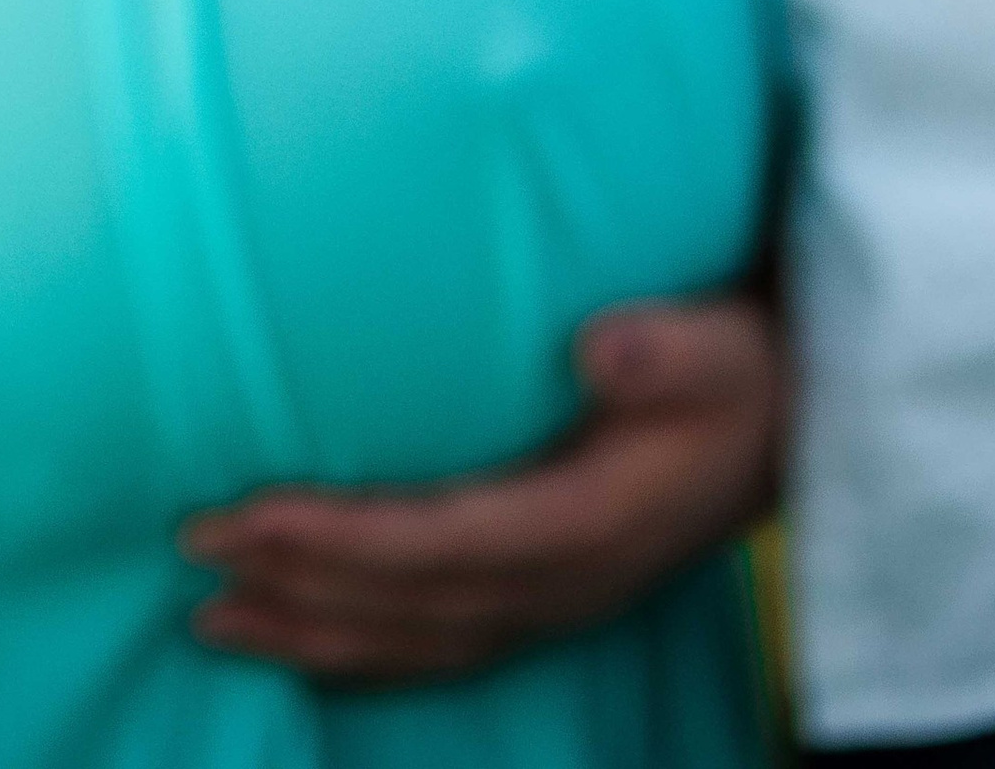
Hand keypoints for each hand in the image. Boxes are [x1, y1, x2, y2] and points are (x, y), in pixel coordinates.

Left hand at [181, 294, 782, 689]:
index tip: (249, 516)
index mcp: (595, 525)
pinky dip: (363, 650)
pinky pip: (440, 644)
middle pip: (408, 608)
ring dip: (311, 630)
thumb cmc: (747, 366)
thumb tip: (602, 347)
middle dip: (297, 589)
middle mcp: (567, 583)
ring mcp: (560, 602)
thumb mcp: (729, 344)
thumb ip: (671, 349)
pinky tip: (302, 640)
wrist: (801, 418)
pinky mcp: (551, 595)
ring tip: (212, 615)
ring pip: (414, 640)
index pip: (440, 547)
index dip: (339, 542)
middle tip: (193, 556)